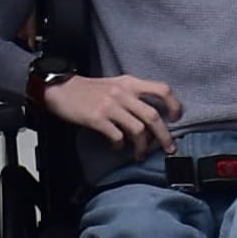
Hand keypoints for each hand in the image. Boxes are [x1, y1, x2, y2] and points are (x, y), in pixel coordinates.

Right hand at [42, 72, 179, 155]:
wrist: (60, 89)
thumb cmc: (89, 90)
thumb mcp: (115, 85)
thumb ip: (133, 97)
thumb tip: (150, 121)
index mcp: (130, 83)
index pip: (162, 89)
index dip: (174, 104)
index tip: (175, 119)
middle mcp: (123, 93)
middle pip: (153, 116)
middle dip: (164, 136)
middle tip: (169, 148)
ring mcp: (110, 106)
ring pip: (138, 129)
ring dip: (142, 146)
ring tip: (139, 154)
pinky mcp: (97, 118)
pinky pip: (117, 136)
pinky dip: (120, 145)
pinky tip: (117, 147)